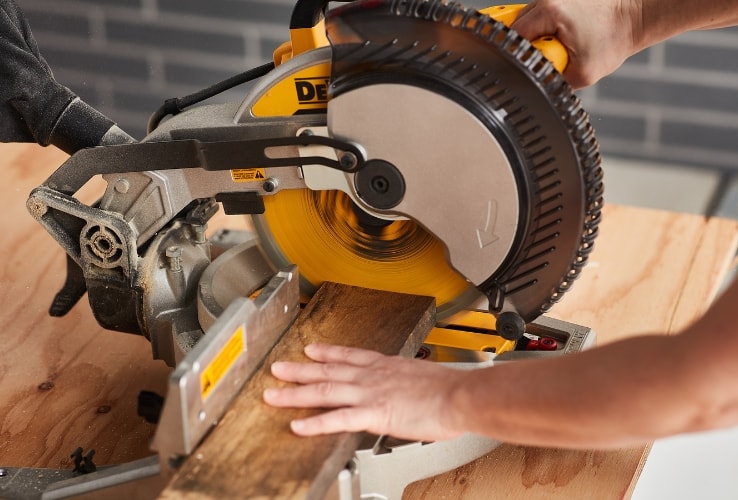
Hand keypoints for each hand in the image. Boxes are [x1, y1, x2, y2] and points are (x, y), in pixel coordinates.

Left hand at [263, 343, 467, 440]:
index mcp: (385, 366)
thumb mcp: (422, 377)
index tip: (311, 348)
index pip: (349, 355)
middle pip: (328, 371)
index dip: (327, 352)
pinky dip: (315, 423)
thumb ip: (405, 383)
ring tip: (274, 394)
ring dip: (296, 392)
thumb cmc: (449, 389)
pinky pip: (337, 419)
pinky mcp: (374, 413)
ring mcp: (370, 393)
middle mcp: (373, 375)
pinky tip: (298, 426)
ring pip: (325, 391)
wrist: (460, 396)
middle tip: (278, 368)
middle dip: (300, 370)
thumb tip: (404, 390)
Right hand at [511, 0, 640, 87]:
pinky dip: (542, 30)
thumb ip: (554, 81)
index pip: (512, 36)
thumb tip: (537, 86)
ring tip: (552, 48)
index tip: (522, 67)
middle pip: (514, 26)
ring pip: (524, 21)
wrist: (635, 16)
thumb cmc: (616, 37)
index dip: (514, 56)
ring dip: (532, 38)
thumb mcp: (582, 74)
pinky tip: (556, 39)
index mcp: (550, 12)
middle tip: (543, 58)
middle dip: (523, 47)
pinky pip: (537, 17)